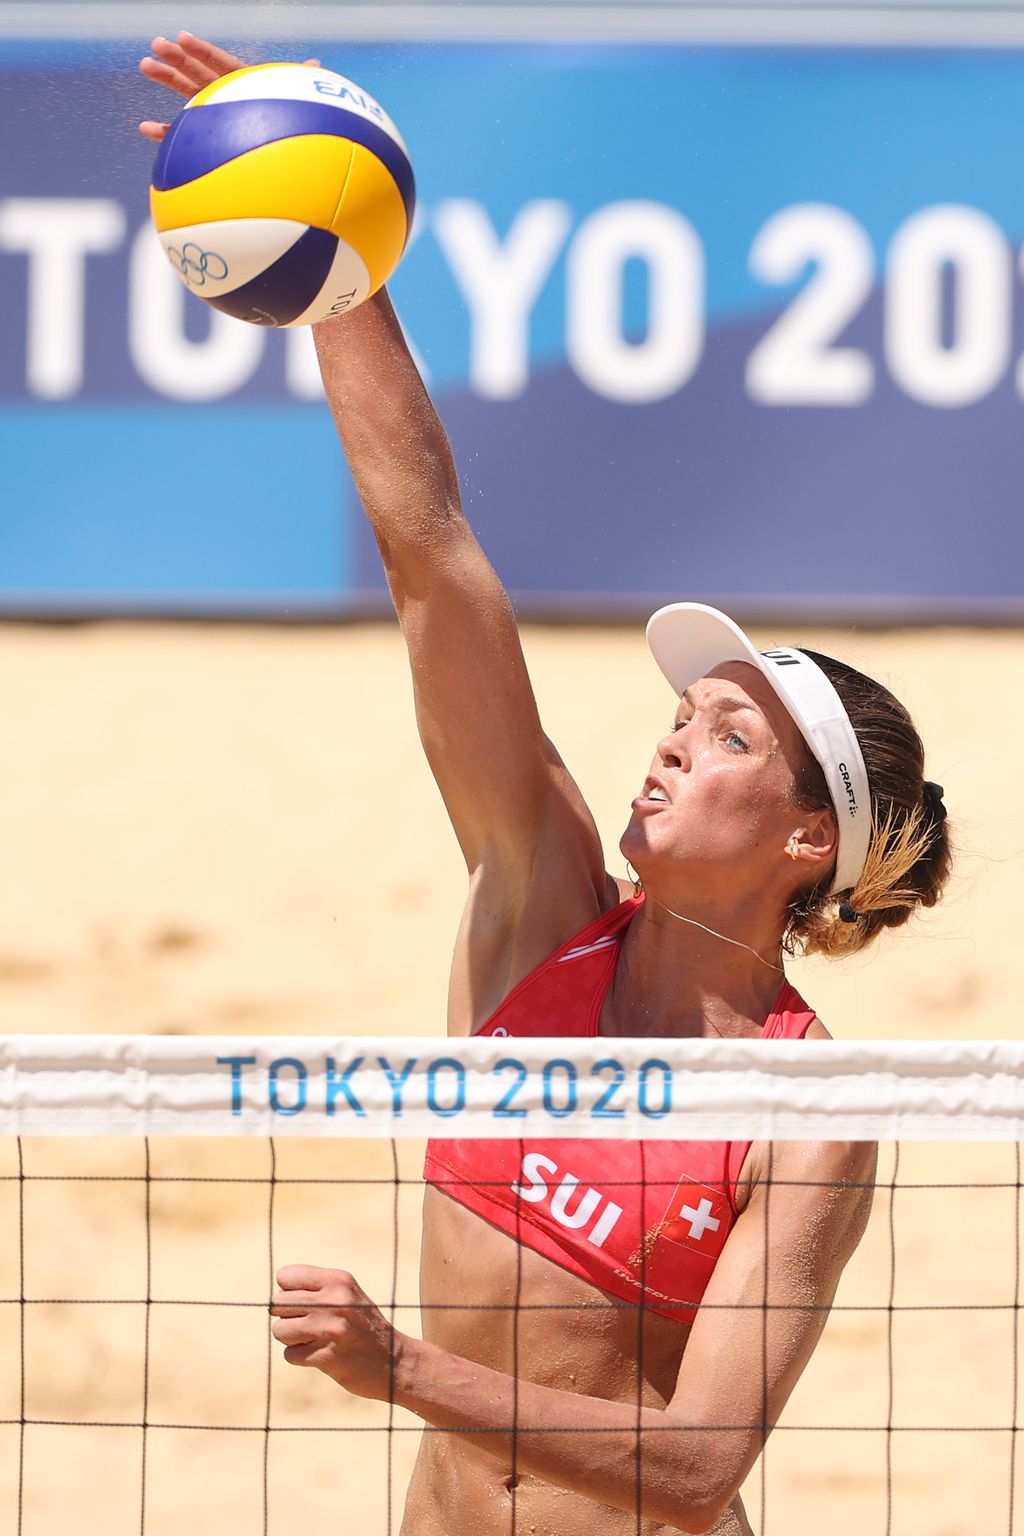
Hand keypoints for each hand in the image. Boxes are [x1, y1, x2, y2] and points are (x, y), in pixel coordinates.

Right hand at [137, 31, 319, 141]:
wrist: (284, 160)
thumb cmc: (293, 124)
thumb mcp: (297, 101)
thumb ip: (300, 84)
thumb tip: (316, 66)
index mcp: (244, 82)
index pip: (221, 63)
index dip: (203, 51)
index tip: (183, 38)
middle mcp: (225, 93)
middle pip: (197, 71)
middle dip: (177, 58)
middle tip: (157, 44)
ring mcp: (212, 114)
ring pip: (185, 94)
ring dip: (166, 79)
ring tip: (145, 64)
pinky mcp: (203, 138)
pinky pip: (181, 135)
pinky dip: (164, 133)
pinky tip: (145, 128)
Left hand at [270, 1264, 405, 1400]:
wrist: (393, 1361)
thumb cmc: (363, 1325)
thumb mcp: (347, 1294)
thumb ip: (315, 1289)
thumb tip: (275, 1298)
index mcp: (338, 1280)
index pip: (285, 1276)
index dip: (288, 1291)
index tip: (301, 1302)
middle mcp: (334, 1301)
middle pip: (278, 1303)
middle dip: (286, 1316)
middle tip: (306, 1324)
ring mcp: (331, 1329)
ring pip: (279, 1330)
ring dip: (290, 1338)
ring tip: (311, 1339)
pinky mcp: (327, 1357)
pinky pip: (290, 1355)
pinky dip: (300, 1357)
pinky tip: (319, 1354)